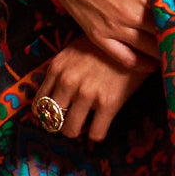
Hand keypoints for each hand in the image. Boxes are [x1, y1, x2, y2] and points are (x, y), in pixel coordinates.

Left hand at [33, 36, 157, 142]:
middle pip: (53, 120)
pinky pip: (96, 134)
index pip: (39, 103)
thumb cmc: (104, 45)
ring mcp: (87, 94)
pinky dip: (97, 135)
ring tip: (86, 126)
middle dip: (61, 125)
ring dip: (78, 131)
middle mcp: (68, 82)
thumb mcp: (74, 50)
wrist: (134, 40)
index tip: (55, 117)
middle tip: (71, 122)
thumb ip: (61, 70)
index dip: (47, 114)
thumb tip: (54, 94)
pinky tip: (101, 127)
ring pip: (71, 130)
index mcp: (57, 67)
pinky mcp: (108, 103)